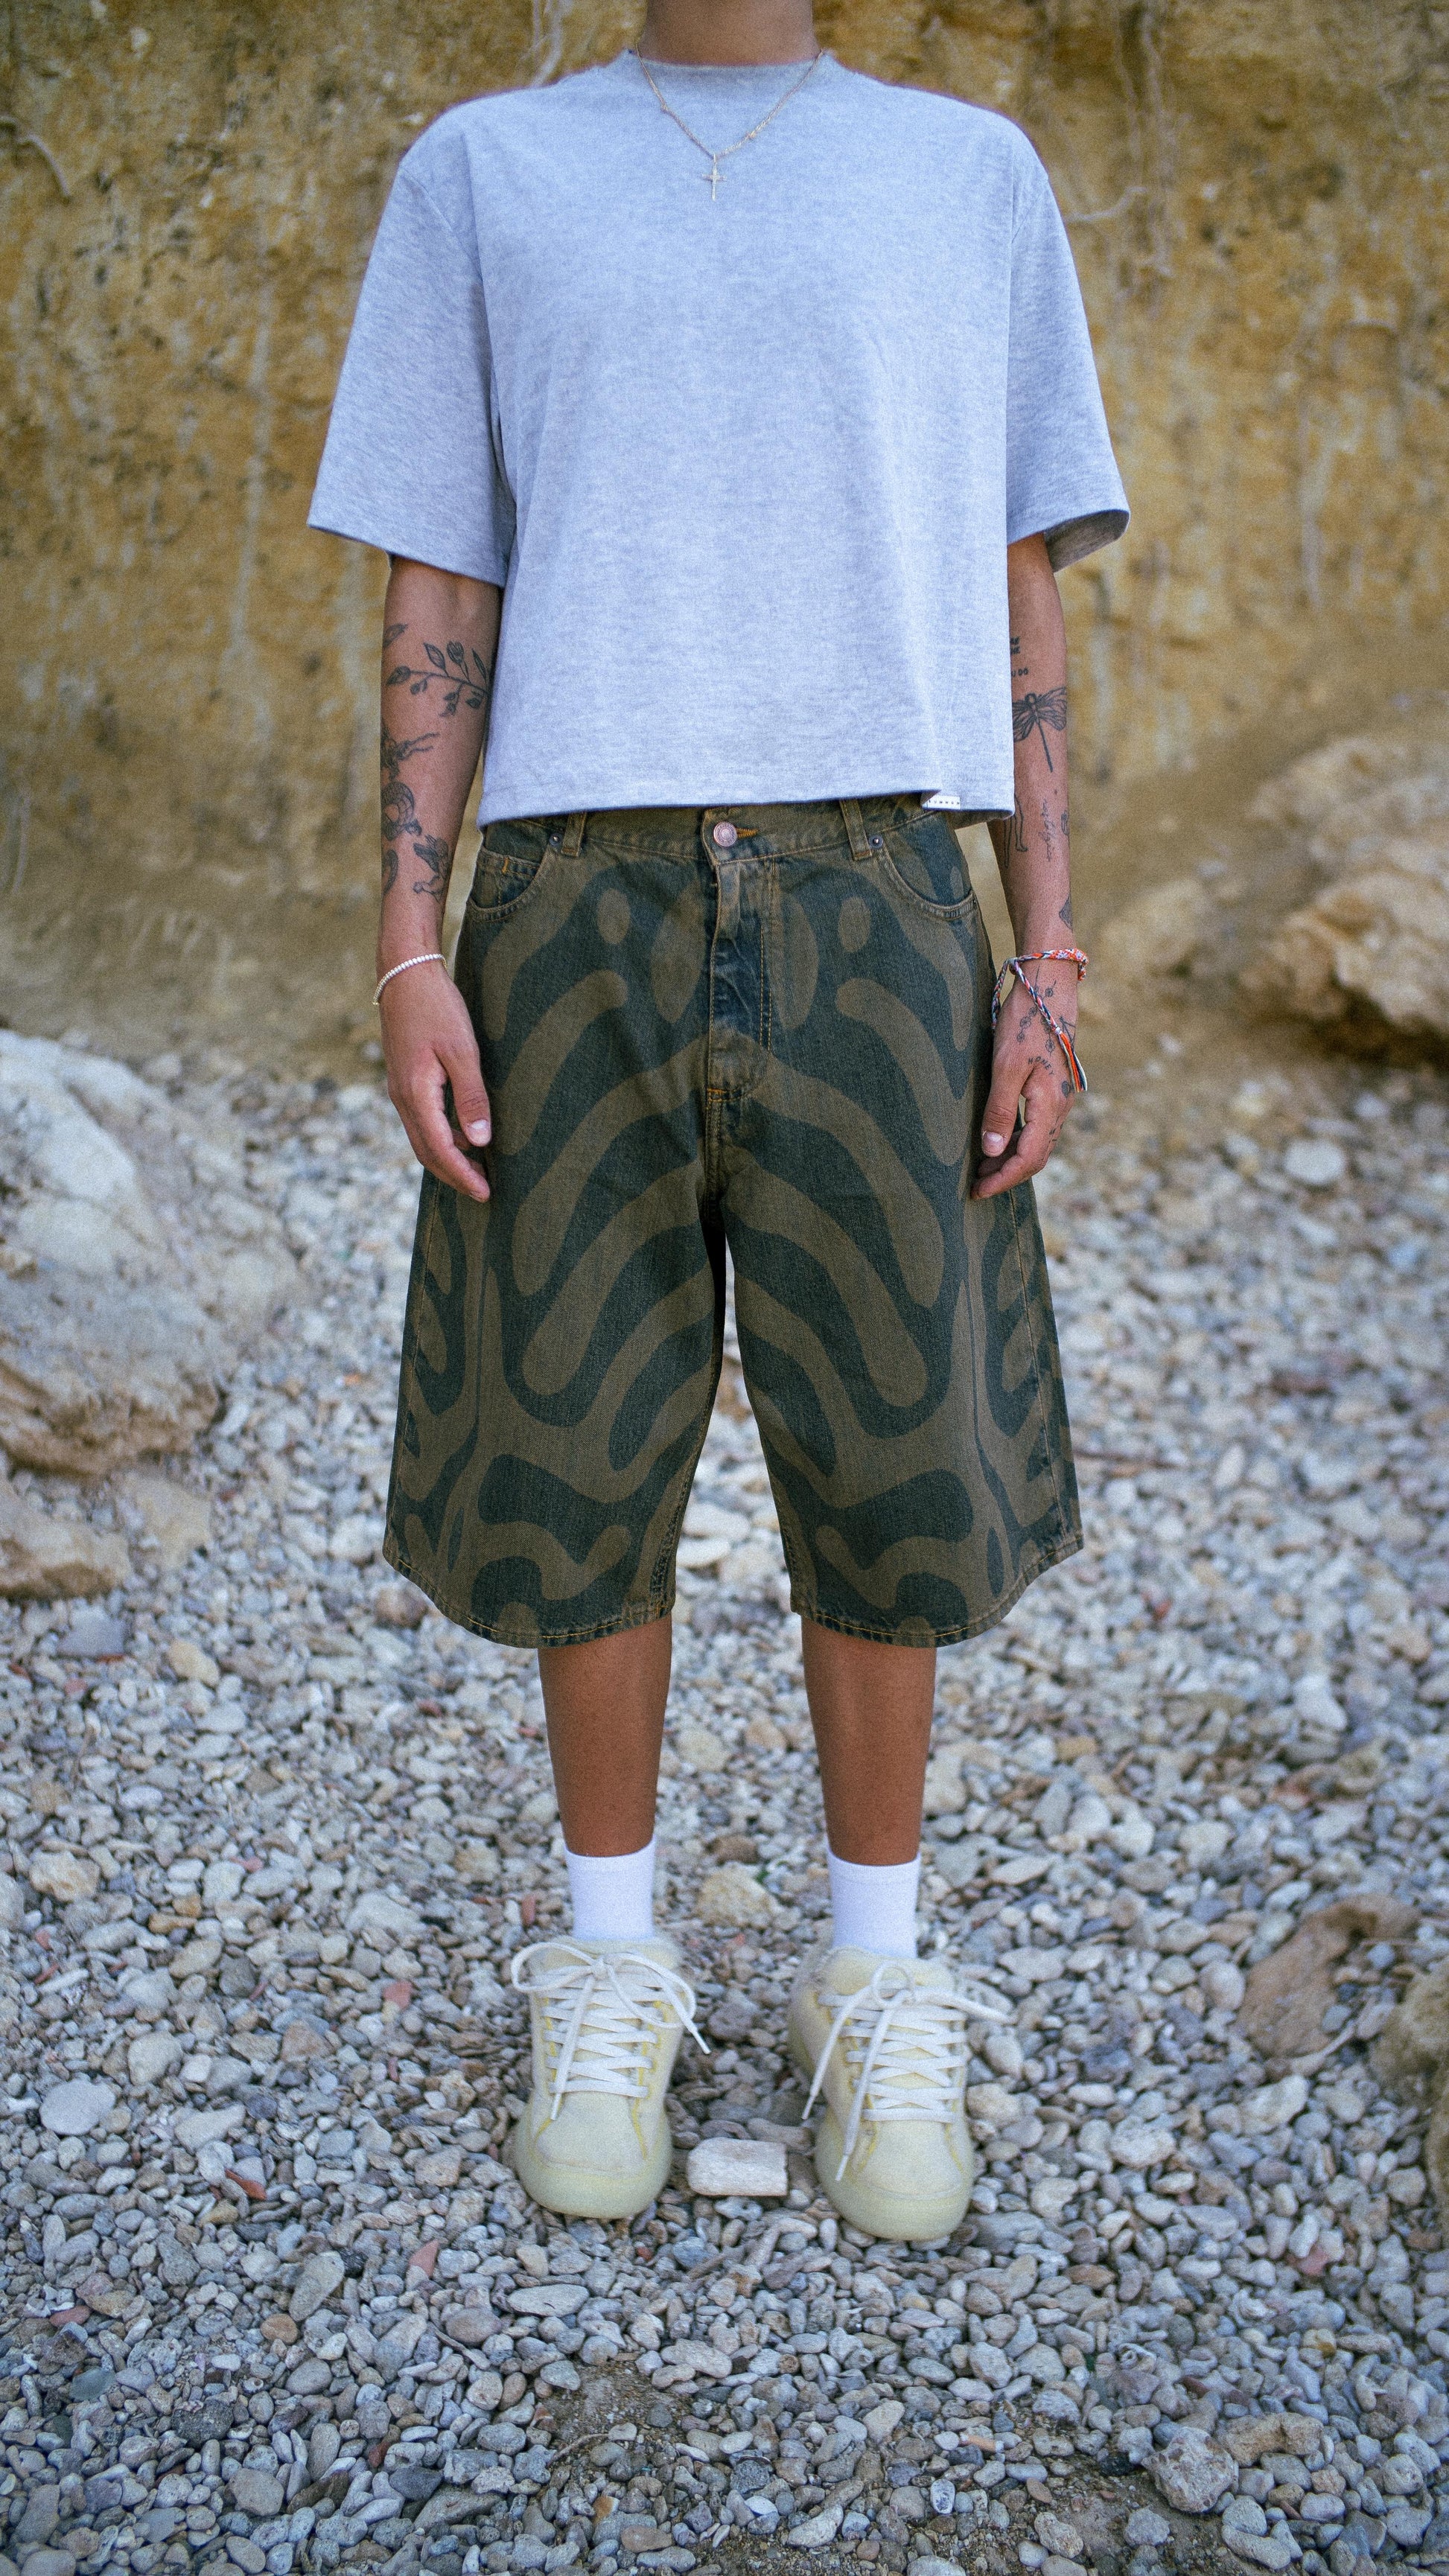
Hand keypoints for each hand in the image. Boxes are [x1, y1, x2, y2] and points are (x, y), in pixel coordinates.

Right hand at [380, 964, 491, 1202]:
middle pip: (426, 1152)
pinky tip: (463, 1135)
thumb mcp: (462, 1050)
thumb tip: (479, 1142)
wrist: (404, 974)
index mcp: (416, 1095)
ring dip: (447, 1158)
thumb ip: (471, 1096)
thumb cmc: (437, 1007)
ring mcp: (400, 1090)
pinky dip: (440, 1137)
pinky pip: (421, 1121)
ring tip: (477, 1169)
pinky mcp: (404, 1080)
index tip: (485, 1193)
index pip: (440, 1149)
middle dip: (454, 1175)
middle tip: (483, 1192)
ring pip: (422, 1139)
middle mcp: (403, 1098)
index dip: (463, 1174)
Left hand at [971, 970, 1078, 1200]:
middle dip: (1006, 1175)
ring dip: (1010, 1159)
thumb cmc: (1026, 1020)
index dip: (1002, 1180)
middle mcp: (1061, 1106)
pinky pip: (1037, 1127)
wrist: (1050, 985)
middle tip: (974, 1185)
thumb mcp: (1006, 1065)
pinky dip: (1017, 1141)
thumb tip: (990, 1151)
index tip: (977, 1192)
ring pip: (1037, 1143)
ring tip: (981, 1168)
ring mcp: (1060, 1097)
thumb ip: (1000, 1110)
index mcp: (1051, 1105)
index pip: (1028, 1159)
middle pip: (1036, 1157)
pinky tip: (997, 1139)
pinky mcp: (1054, 1087)